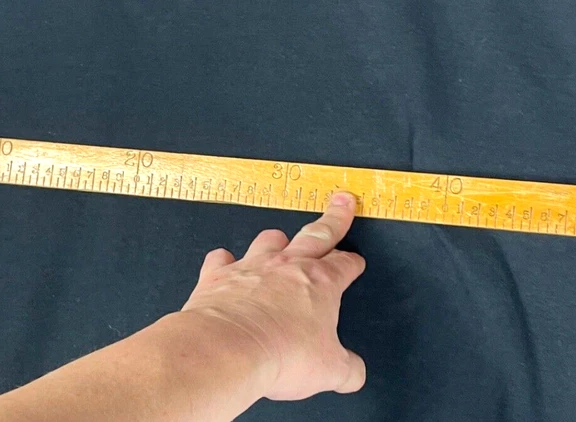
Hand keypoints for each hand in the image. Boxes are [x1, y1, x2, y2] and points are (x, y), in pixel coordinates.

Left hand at [179, 191, 365, 401]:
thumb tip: (354, 373)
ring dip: (277, 240)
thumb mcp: (329, 371)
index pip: (344, 265)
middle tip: (342, 202)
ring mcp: (252, 266)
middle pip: (316, 235)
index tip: (356, 261)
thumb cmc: (281, 353)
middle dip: (333, 219)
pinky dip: (225, 261)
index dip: (353, 263)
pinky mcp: (219, 275)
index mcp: (321, 283)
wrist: (229, 348)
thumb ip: (347, 370)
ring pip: (269, 240)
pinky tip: (225, 263)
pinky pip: (222, 259)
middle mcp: (287, 267)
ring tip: (281, 239)